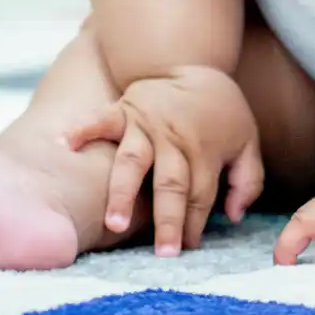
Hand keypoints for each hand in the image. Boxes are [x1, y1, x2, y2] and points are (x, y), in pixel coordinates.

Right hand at [67, 66, 263, 255]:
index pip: (200, 195)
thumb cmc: (220, 109)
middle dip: (168, 221)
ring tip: (115, 223)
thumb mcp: (248, 139)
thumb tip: (234, 216)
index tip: (186, 249)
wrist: (193, 60)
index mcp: (205, 149)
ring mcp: (145, 124)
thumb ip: (248, 179)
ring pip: (132, 162)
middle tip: (164, 253)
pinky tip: (66, 144)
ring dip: (124, 193)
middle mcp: (174, 140)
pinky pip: (101, 119)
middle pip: (170, 185)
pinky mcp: (123, 109)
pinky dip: (83, 129)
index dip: (194, 224)